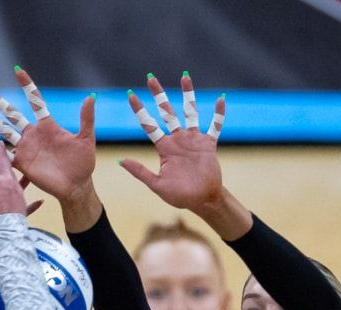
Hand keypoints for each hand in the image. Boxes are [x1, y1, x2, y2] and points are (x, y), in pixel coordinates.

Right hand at [0, 67, 95, 203]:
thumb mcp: (86, 139)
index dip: (27, 86)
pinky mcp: (22, 164)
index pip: (35, 101)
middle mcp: (33, 134)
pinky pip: (5, 154)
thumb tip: (90, 97)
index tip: (18, 71)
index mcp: (48, 126)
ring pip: (4, 130)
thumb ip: (86, 119)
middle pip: (12, 114)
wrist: (76, 186)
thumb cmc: (83, 163)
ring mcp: (26, 148)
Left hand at [118, 72, 229, 216]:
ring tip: (184, 77)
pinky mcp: (209, 145)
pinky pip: (215, 126)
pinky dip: (218, 114)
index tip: (131, 95)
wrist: (201, 201)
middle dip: (159, 95)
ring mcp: (193, 140)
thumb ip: (140, 172)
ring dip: (188, 95)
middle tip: (150, 77)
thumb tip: (120, 161)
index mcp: (164, 148)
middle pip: (167, 112)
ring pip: (190, 112)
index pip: (149, 125)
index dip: (140, 111)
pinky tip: (220, 100)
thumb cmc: (179, 196)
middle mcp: (177, 139)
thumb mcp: (156, 184)